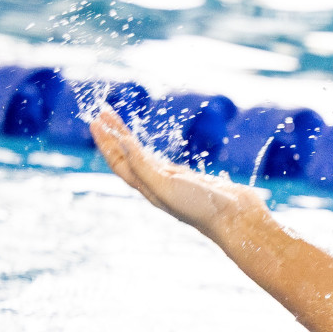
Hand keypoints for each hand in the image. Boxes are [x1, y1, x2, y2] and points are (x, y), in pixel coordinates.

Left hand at [89, 106, 264, 243]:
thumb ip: (143, 165)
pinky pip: (161, 161)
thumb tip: (122, 142)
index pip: (119, 161)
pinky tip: (147, 148)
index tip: (97, 119)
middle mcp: (157, 185)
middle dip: (113, 135)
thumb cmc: (201, 206)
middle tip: (103, 112)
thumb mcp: (166, 185)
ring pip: (143, 157)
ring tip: (118, 123)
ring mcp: (173, 182)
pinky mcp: (189, 179)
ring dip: (128, 140)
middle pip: (127, 157)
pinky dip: (149, 149)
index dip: (106, 141)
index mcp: (148, 188)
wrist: (235, 219)